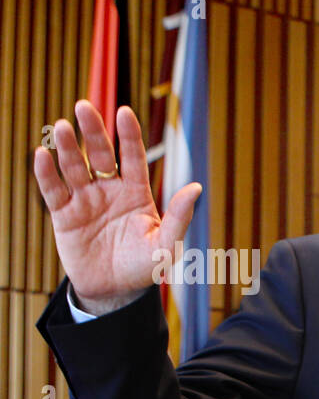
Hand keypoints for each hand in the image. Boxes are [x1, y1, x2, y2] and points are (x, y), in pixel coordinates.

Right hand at [32, 101, 201, 311]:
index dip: (128, 135)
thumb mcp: (166, 245)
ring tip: (60, 127)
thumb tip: (196, 187)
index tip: (124, 112)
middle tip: (84, 106)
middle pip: (99, 154)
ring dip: (66, 147)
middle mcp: (109, 190)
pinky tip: (43, 155)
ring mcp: (85, 200)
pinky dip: (47, 173)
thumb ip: (180, 217)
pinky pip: (53, 190)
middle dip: (92, 131)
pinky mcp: (64, 215)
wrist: (114, 291)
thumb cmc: (144, 267)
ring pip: (74, 167)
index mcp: (136, 192)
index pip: (132, 157)